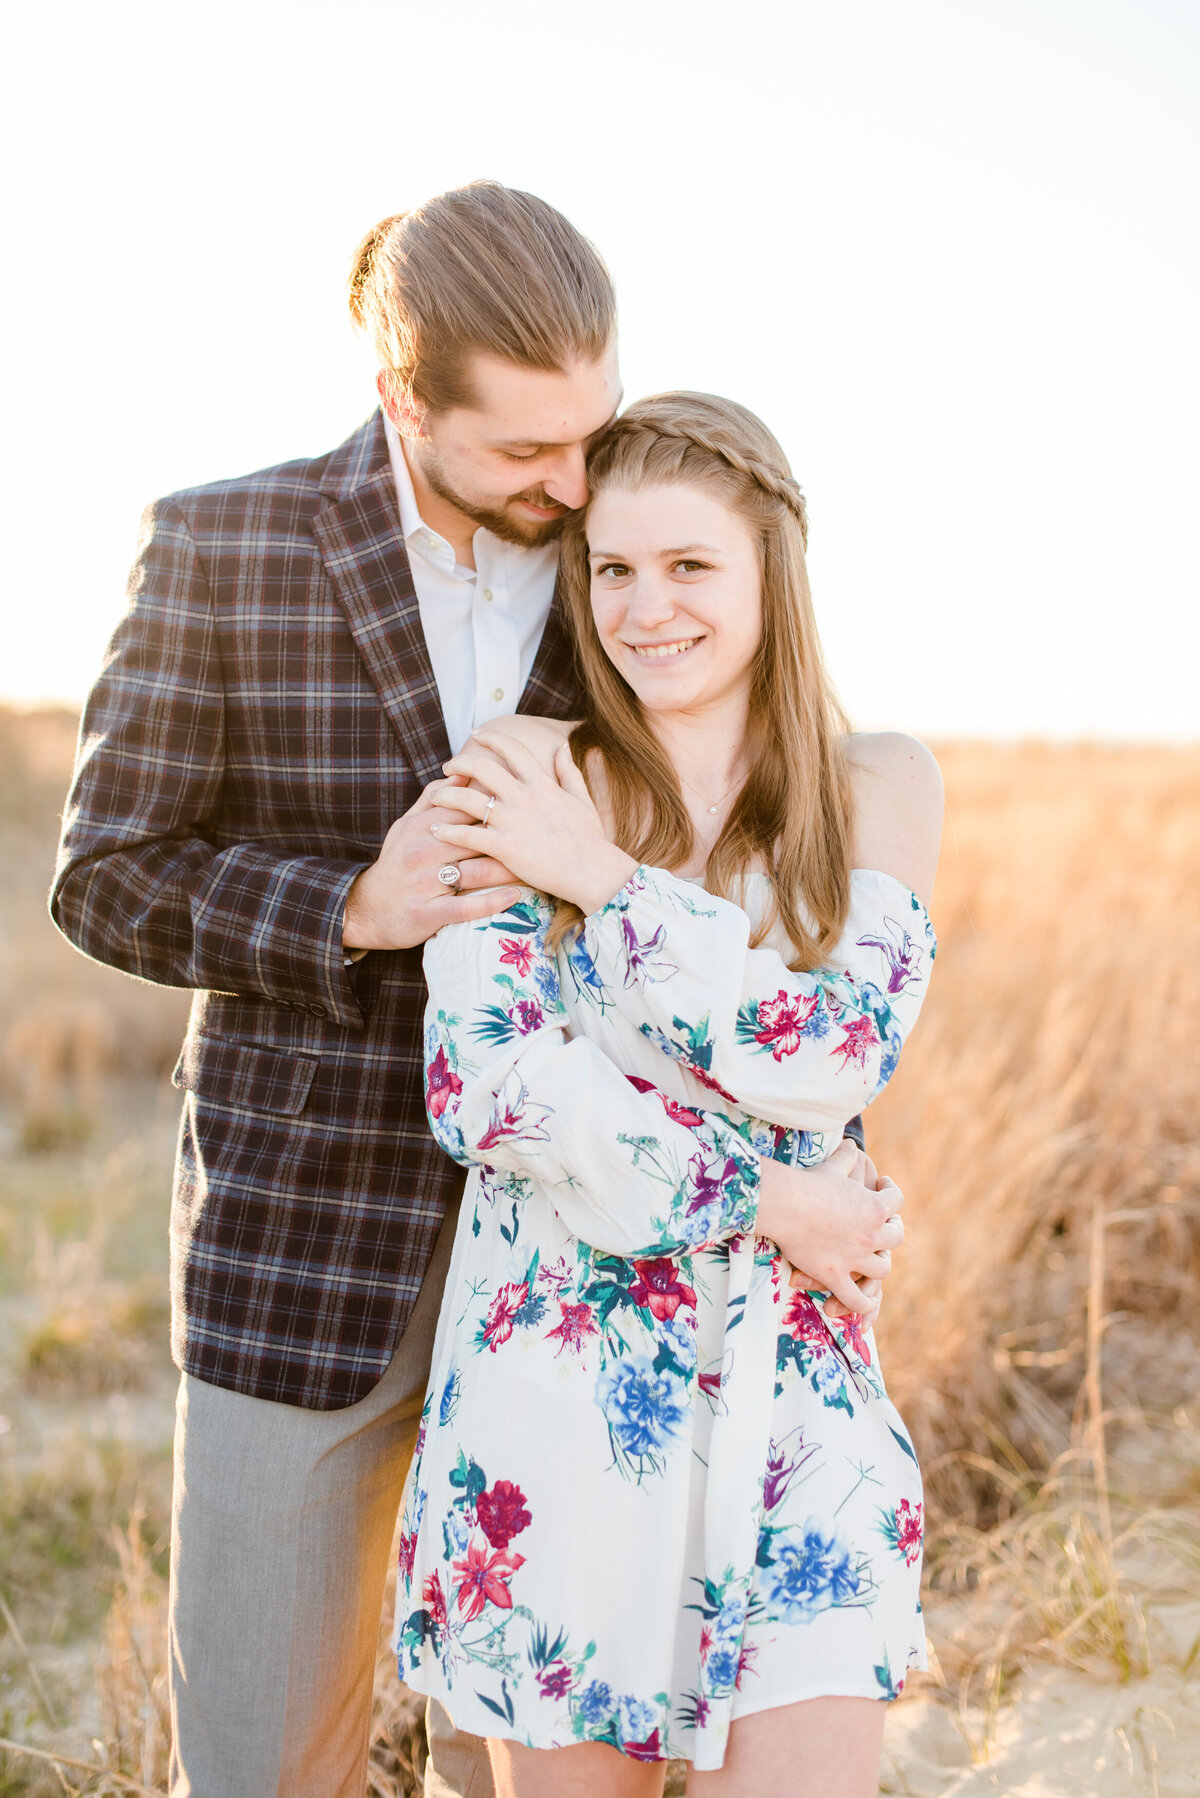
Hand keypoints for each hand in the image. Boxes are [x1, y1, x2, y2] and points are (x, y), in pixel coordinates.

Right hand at [343, 777, 523, 950]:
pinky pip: (465, 907)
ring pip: (476, 871)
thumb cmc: (396, 862)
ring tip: (538, 865)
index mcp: (423, 826)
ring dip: (509, 868)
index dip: (499, 802)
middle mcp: (425, 851)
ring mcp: (426, 883)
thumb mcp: (407, 825)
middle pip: (477, 836)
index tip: (527, 799)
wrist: (368, 909)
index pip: (466, 806)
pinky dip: (491, 902)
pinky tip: (515, 896)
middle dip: (512, 834)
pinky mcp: (428, 912)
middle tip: (545, 833)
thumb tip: (461, 772)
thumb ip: (433, 799)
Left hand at [430, 731, 637, 912]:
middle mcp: (523, 796)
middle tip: (447, 767)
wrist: (592, 871)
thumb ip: (569, 771)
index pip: (512, 748)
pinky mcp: (504, 846)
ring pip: (467, 798)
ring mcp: (512, 821)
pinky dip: (447, 829)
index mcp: (541, 783)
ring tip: (434, 796)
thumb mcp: (582, 798)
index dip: (491, 737)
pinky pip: (467, 834)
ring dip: (445, 794)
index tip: (476, 734)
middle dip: (459, 763)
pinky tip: (435, 828)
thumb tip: (562, 746)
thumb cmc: (590, 838)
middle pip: (481, 767)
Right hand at [755, 1138, 903, 1319]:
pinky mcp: (835, 1275)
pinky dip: (863, 1305)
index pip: (896, 1200)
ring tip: (873, 1260)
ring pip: (881, 1269)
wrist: (785, 1204)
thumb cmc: (808, 1182)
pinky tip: (865, 1303)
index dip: (892, 1192)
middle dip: (891, 1231)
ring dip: (879, 1264)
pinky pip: (856, 1298)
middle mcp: (872, 1234)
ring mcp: (855, 1258)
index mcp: (875, 1206)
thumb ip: (846, 1157)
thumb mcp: (833, 1166)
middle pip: (896, 1236)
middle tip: (882, 1227)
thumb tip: (850, 1142)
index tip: (884, 1187)